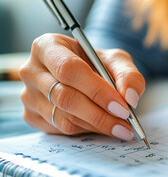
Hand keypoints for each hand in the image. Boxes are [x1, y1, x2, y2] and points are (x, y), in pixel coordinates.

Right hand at [19, 34, 145, 139]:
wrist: (87, 75)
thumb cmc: (99, 64)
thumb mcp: (117, 61)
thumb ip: (128, 75)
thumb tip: (130, 98)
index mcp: (47, 46)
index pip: (69, 70)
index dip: (98, 91)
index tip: (122, 107)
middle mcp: (31, 70)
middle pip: (65, 97)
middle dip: (100, 114)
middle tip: (126, 123)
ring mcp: (28, 95)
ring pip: (63, 117)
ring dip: (96, 125)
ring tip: (121, 127)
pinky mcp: (31, 116)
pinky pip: (60, 129)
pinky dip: (86, 130)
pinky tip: (101, 126)